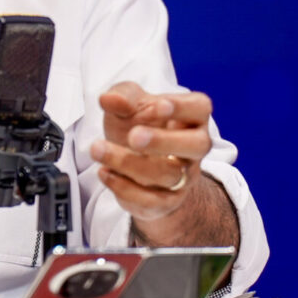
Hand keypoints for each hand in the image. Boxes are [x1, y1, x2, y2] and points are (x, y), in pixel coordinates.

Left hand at [91, 81, 213, 223]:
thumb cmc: (138, 123)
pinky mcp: (168, 201)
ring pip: (169, 175)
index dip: (181, 107)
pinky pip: (153, 201)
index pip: (199, 108)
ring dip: (130, 163)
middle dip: (164, 141)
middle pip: (196, 146)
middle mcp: (195, 147)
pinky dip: (125, 188)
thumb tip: (110, 99)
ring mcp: (185, 176)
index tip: (158, 105)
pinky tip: (104, 172)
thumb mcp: (127, 102)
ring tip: (98, 149)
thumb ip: (121, 96)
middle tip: (133, 136)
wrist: (134, 160)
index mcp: (192, 115)